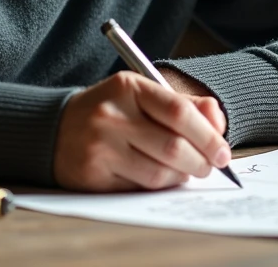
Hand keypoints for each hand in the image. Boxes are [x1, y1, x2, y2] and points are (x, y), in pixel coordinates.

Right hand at [54, 71, 230, 190]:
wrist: (53, 128)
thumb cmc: (111, 111)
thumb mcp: (142, 94)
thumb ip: (185, 105)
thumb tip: (219, 125)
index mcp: (128, 87)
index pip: (179, 111)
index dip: (208, 135)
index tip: (223, 152)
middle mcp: (111, 116)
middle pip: (173, 147)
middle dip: (200, 162)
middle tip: (209, 166)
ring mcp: (100, 147)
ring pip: (158, 174)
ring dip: (180, 177)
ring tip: (185, 172)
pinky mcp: (92, 176)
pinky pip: (138, 189)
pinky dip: (157, 188)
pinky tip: (160, 178)